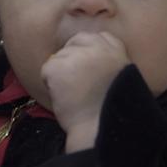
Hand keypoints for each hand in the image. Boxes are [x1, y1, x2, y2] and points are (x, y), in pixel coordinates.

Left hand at [40, 31, 129, 151]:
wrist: (100, 128)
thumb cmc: (110, 108)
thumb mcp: (120, 75)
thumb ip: (105, 59)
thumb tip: (84, 54)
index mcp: (114, 46)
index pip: (90, 38)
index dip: (85, 55)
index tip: (89, 73)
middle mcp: (95, 45)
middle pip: (71, 45)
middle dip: (71, 62)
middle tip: (80, 85)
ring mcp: (74, 54)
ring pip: (57, 59)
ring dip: (61, 75)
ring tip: (76, 94)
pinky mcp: (56, 66)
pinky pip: (46, 71)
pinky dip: (51, 85)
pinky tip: (66, 97)